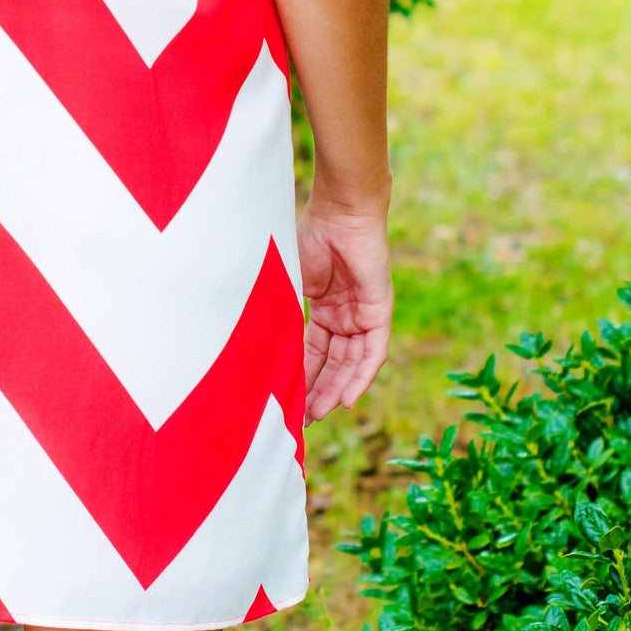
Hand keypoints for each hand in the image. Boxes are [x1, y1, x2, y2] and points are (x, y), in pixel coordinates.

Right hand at [296, 190, 392, 422]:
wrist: (341, 210)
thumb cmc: (311, 234)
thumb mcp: (289, 280)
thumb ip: (280, 309)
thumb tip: (251, 341)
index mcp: (323, 307)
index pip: (313, 351)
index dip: (301, 376)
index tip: (287, 402)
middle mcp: (344, 315)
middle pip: (333, 363)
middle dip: (318, 392)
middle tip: (302, 420)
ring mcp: (363, 314)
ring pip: (352, 363)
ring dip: (336, 391)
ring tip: (318, 415)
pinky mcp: (379, 312)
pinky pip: (373, 353)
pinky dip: (361, 377)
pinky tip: (347, 399)